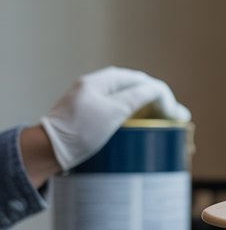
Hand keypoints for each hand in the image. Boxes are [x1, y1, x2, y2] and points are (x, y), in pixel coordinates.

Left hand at [39, 66, 191, 171]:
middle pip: (134, 86)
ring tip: (160, 119)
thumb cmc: (79, 130)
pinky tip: (137, 123)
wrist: (47, 150)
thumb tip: (157, 90)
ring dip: (145, 105)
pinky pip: (116, 107)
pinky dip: (132, 113)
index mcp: (101, 81)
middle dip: (156, 98)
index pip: (140, 80)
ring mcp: (89, 100)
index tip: (173, 112)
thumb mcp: (114, 111)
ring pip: (125, 97)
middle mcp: (94, 86)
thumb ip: (137, 97)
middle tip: (173, 115)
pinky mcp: (86, 114)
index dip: (161, 94)